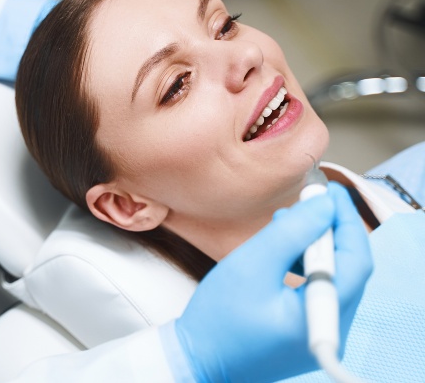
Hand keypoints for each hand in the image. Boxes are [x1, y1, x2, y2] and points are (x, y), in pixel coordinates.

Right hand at [174, 183, 371, 382]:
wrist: (196, 360)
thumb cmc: (218, 318)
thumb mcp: (253, 263)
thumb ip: (292, 231)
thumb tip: (324, 205)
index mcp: (323, 317)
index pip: (356, 260)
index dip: (345, 219)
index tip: (329, 191)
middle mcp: (332, 331)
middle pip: (348, 270)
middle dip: (329, 230)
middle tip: (309, 200)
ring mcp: (319, 335)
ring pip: (333, 279)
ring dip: (315, 247)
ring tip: (287, 223)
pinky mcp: (305, 335)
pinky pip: (318, 292)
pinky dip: (306, 266)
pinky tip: (282, 252)